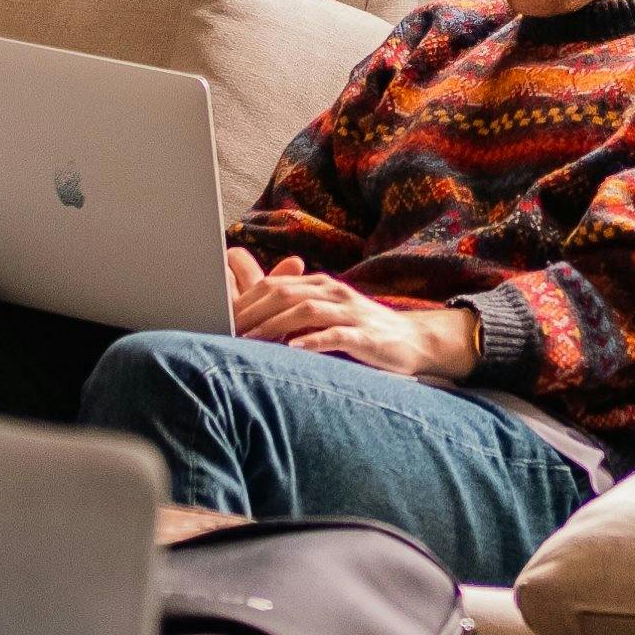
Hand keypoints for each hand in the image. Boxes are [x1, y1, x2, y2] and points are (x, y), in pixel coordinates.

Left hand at [225, 249, 477, 378]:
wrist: (414, 341)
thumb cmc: (363, 332)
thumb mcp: (329, 316)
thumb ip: (298, 313)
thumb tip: (256, 321)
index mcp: (321, 285)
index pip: (274, 285)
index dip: (245, 300)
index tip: (220, 319)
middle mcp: (333, 292)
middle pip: (284, 294)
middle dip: (252, 312)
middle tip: (225, 331)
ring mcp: (350, 312)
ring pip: (305, 311)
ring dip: (274, 326)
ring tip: (249, 341)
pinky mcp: (365, 336)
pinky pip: (335, 334)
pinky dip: (312, 341)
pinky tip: (293, 349)